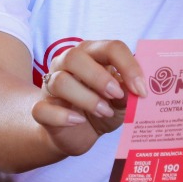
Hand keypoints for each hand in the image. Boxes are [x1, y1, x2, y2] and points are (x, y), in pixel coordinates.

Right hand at [32, 40, 146, 157]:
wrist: (78, 134)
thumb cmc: (102, 109)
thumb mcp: (121, 102)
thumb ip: (128, 93)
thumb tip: (134, 90)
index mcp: (91, 55)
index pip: (110, 47)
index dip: (128, 66)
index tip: (141, 89)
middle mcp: (67, 64)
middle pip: (74, 57)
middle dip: (99, 77)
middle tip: (117, 95)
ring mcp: (51, 85)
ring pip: (60, 82)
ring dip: (86, 98)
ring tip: (103, 112)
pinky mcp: (41, 108)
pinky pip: (43, 109)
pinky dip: (63, 116)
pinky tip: (79, 121)